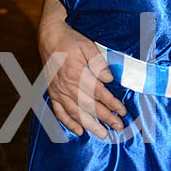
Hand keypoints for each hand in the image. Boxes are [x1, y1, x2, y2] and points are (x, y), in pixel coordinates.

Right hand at [38, 18, 126, 137]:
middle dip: (105, 118)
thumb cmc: (70, 40)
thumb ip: (99, 63)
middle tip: (118, 127)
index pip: (98, 93)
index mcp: (77, 73)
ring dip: (90, 125)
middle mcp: (66, 85)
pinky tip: (78, 130)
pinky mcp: (52, 92)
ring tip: (102, 134)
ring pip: (75, 112)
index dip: (111, 104)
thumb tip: (109, 79)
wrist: (48, 36)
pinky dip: (68, 122)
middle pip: (88, 106)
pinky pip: (58, 111)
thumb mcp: (88, 46)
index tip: (122, 112)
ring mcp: (57, 90)